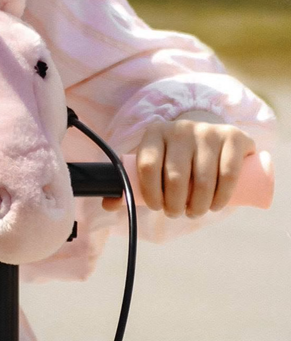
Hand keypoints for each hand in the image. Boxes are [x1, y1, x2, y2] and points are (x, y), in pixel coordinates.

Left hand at [102, 112, 255, 217]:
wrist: (211, 137)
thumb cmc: (175, 158)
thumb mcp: (154, 165)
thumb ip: (131, 184)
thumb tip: (107, 205)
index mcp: (154, 132)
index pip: (147, 166)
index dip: (151, 193)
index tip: (157, 207)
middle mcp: (180, 128)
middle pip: (175, 176)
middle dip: (175, 205)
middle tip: (178, 213)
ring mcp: (207, 131)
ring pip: (203, 179)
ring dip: (199, 206)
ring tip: (196, 211)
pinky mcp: (232, 137)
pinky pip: (228, 173)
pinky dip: (222, 197)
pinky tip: (216, 205)